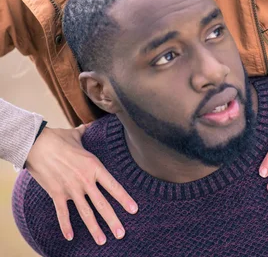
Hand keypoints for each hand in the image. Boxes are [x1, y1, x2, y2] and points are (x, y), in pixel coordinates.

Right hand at [25, 125, 137, 244]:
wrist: (37, 144)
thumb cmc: (58, 138)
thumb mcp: (77, 134)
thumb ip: (86, 132)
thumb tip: (90, 124)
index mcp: (93, 166)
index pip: (113, 186)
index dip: (124, 199)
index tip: (134, 210)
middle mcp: (85, 180)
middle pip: (102, 204)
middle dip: (113, 220)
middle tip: (121, 233)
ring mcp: (71, 189)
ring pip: (86, 213)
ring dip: (94, 228)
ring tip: (103, 241)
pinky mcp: (57, 194)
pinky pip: (63, 213)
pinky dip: (66, 226)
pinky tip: (70, 237)